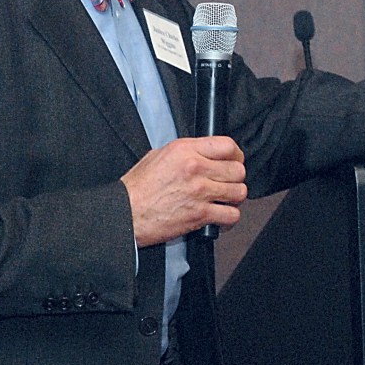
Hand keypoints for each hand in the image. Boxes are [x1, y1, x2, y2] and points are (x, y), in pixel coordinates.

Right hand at [120, 136, 246, 246]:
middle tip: (227, 183)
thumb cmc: (137, 188)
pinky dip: (229, 219)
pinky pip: (231, 215)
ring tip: (224, 200)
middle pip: (238, 170)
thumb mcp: (158, 155)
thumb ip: (186, 152)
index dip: (235, 155)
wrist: (125, 214)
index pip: (228, 145)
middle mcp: (195, 167)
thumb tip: (203, 153)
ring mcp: (200, 192)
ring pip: (239, 192)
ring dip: (234, 198)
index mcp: (185, 149)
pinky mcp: (200, 214)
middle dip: (235, 178)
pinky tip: (220, 217)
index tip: (234, 161)